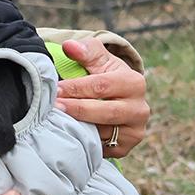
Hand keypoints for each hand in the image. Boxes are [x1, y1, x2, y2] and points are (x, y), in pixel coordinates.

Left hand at [55, 36, 148, 157]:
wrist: (118, 99)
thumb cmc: (104, 75)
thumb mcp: (99, 59)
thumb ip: (86, 51)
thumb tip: (69, 46)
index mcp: (134, 83)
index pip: (101, 86)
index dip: (76, 87)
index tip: (55, 88)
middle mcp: (139, 109)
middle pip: (105, 112)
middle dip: (77, 109)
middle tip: (54, 107)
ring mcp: (134, 131)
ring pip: (102, 133)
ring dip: (78, 128)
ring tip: (56, 122)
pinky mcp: (125, 148)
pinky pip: (101, 148)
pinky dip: (84, 142)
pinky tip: (68, 134)